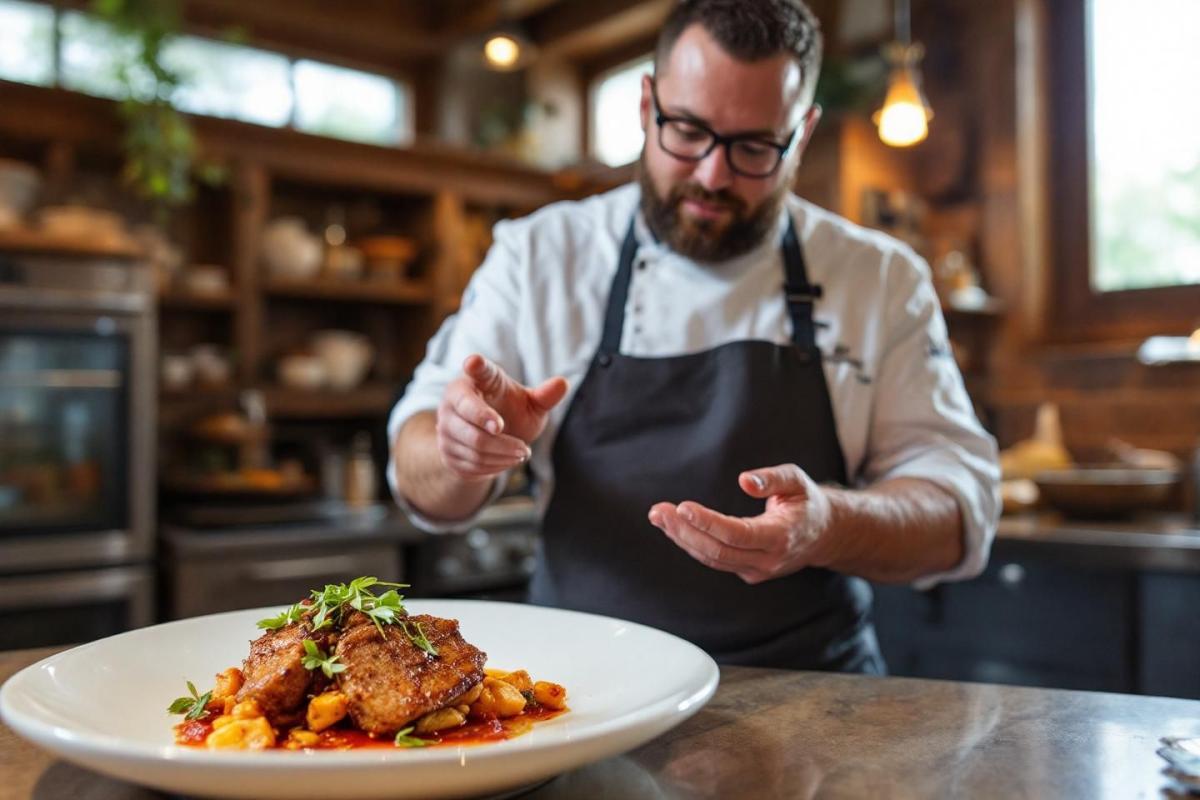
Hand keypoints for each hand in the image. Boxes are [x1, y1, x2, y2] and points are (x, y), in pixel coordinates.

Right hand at [436, 354, 567, 480]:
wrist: (490, 441)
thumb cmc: (511, 412)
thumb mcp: (530, 404)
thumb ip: (545, 396)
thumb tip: (563, 383)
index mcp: (475, 380)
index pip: (476, 371)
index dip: (476, 367)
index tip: (475, 362)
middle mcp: (452, 400)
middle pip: (474, 426)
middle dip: (503, 442)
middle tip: (525, 449)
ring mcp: (444, 427)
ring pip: (474, 448)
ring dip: (503, 455)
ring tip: (521, 453)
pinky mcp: (445, 452)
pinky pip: (471, 464)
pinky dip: (495, 466)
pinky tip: (506, 460)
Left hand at [647, 464, 837, 583]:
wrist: (823, 534)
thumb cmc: (806, 502)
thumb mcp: (797, 481)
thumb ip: (773, 478)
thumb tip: (744, 480)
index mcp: (780, 536)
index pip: (737, 534)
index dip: (707, 523)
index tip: (682, 507)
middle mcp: (768, 559)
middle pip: (717, 551)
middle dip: (685, 531)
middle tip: (660, 511)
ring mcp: (757, 570)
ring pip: (712, 559)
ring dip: (682, 538)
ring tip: (659, 517)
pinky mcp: (747, 571)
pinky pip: (715, 561)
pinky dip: (692, 544)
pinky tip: (675, 527)